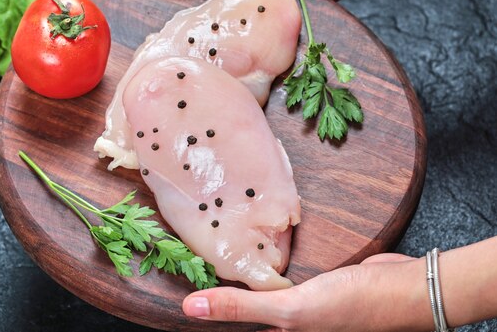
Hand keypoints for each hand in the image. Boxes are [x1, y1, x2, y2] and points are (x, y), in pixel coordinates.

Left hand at [182, 253, 435, 331]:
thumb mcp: (292, 311)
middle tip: (182, 274)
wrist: (402, 288)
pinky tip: (249, 253)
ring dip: (235, 282)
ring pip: (256, 297)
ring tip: (204, 259)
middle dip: (214, 299)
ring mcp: (298, 309)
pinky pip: (277, 281)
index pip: (232, 330)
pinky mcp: (310, 288)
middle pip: (241, 316)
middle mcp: (286, 328)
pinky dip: (262, 270)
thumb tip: (188, 308)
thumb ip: (241, 309)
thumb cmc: (352, 306)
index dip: (207, 318)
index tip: (175, 299)